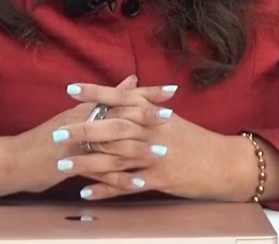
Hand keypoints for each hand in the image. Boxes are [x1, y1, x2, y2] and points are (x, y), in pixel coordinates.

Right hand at [5, 75, 169, 194]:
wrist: (15, 160)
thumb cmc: (48, 138)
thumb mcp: (77, 114)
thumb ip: (107, 98)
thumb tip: (132, 80)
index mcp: (87, 108)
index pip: (121, 96)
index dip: (146, 93)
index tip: (172, 90)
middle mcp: (83, 121)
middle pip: (119, 115)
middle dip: (147, 116)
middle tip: (171, 118)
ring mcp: (77, 144)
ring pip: (112, 144)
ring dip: (139, 149)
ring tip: (162, 153)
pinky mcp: (71, 166)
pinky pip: (100, 173)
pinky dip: (120, 179)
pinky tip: (139, 184)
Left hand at [53, 81, 259, 201]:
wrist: (223, 163)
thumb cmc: (194, 139)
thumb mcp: (170, 117)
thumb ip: (146, 102)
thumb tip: (126, 86)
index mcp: (153, 112)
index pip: (120, 98)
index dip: (94, 93)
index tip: (70, 89)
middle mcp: (152, 131)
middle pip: (111, 128)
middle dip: (81, 129)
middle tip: (55, 132)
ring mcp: (155, 156)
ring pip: (114, 158)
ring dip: (86, 162)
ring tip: (61, 164)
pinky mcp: (158, 179)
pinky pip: (127, 185)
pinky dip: (105, 189)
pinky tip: (85, 193)